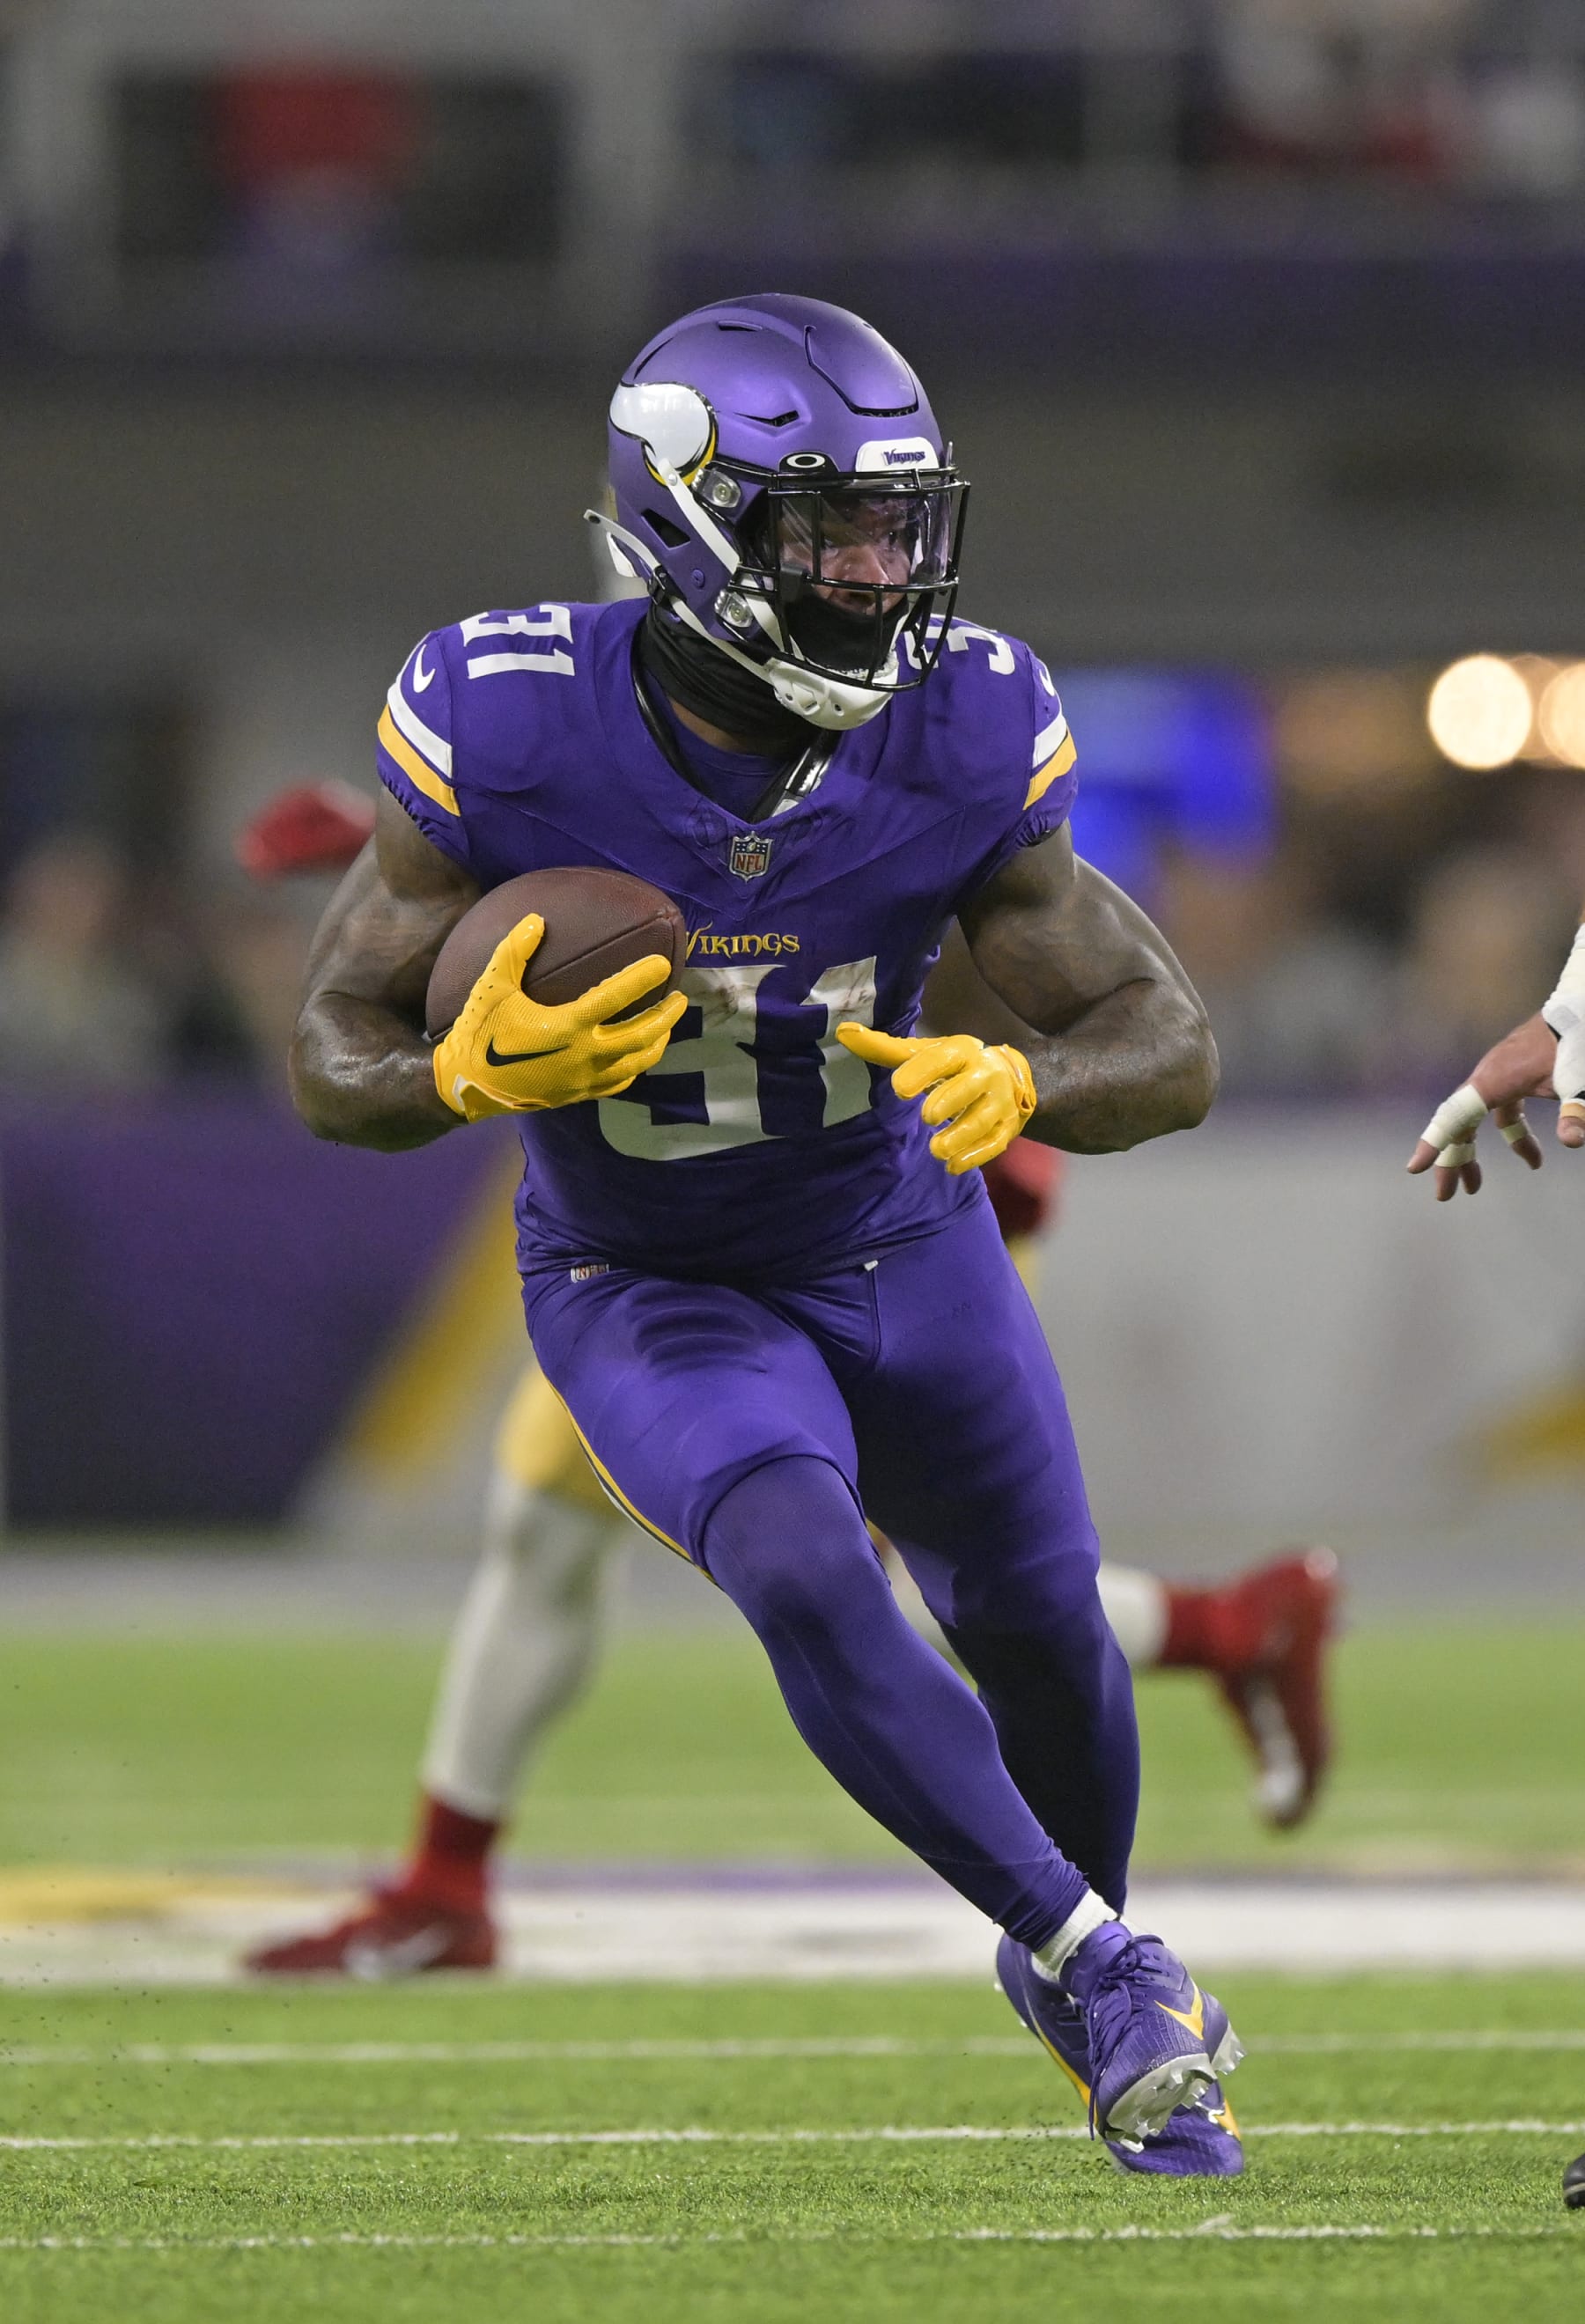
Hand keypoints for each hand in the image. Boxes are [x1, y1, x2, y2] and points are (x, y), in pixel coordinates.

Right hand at [433, 914, 685, 1121]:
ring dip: (658, 1042)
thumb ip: (513, 952)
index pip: (615, 998)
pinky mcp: (579, 1095)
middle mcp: (583, 1056)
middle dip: (666, 1016)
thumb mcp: (491, 988)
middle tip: (681, 997)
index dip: (642, 978)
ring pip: (637, 1063)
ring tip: (668, 1025)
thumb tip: (536, 919)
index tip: (663, 963)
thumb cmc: (479, 1034)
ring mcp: (584, 1079)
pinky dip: (635, 1067)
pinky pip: (619, 1083)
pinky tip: (638, 1055)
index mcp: (566, 1026)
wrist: (467, 1087)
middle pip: (641, 1036)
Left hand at [836, 1023, 1035, 1173]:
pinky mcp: (1008, 1127)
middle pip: (968, 1088)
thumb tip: (843, 1033)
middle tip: (927, 1117)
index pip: (942, 1058)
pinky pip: (994, 1144)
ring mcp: (1000, 1102)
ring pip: (982, 1120)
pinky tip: (952, 1166)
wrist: (1012, 1074)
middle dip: (948, 1102)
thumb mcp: (926, 1053)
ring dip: (960, 1137)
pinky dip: (974, 1157)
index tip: (899, 1088)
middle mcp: (985, 1074)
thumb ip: (885, 1048)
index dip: (922, 1072)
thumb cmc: (956, 1065)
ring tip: (936, 1150)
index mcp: (961, 1051)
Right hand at [1405, 1011, 1583, 1198]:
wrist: (1577, 1007)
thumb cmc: (1573, 1040)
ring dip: (1473, 1154)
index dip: (1433, 1143)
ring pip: (1473, 1122)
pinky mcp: (1512, 1079)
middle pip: (1457, 1126)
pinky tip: (1534, 1159)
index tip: (1414, 1168)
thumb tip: (1573, 1142)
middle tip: (1444, 1198)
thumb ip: (1574, 1111)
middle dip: (1450, 1161)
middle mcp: (1485, 1080)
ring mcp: (1496, 1078)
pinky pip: (1499, 1113)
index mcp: (1491, 1081)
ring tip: (1475, 1188)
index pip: (1453, 1117)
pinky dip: (1511, 1138)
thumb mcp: (1576, 1079)